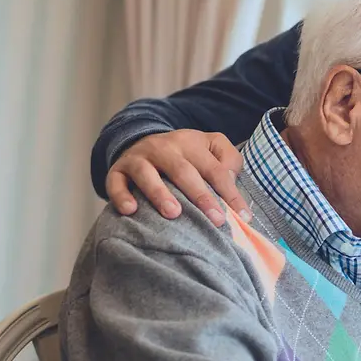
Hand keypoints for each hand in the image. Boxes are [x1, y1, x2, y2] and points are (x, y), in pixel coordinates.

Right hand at [105, 130, 247, 226]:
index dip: (230, 192)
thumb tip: (232, 180)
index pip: (215, 169)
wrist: (141, 140)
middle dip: (200, 196)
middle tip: (216, 220)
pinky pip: (115, 182)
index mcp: (191, 143)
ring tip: (174, 214)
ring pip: (147, 174)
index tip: (244, 216)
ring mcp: (138, 158)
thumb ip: (229, 160)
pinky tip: (130, 211)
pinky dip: (121, 196)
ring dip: (160, 193)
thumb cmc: (186, 154)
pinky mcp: (117, 170)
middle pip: (183, 171)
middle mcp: (164, 148)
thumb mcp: (211, 147)